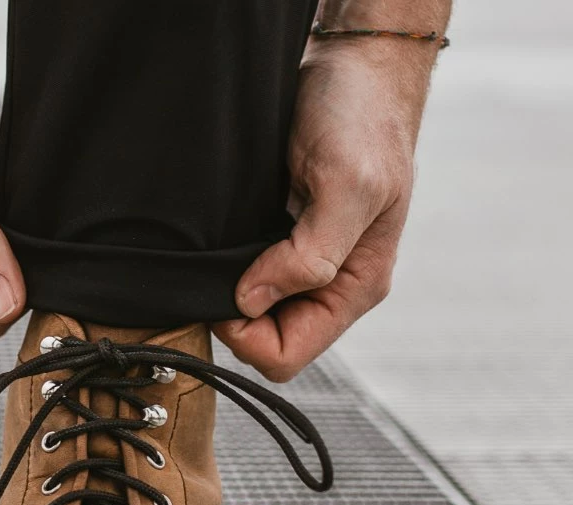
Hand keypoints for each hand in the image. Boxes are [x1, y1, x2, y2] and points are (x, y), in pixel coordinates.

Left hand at [214, 38, 438, 381]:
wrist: (354, 70)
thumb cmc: (363, 120)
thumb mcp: (347, 186)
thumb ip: (309, 255)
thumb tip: (252, 300)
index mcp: (353, 288)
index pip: (286, 356)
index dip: (247, 336)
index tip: (231, 290)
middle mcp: (328, 287)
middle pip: (263, 342)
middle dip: (233, 318)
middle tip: (219, 267)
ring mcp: (301, 267)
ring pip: (249, 315)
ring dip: (225, 293)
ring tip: (221, 249)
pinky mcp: (277, 243)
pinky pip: (241, 278)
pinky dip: (223, 269)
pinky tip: (221, 240)